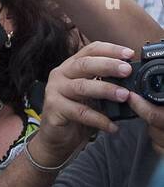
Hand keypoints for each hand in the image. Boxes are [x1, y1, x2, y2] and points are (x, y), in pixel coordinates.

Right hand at [29, 41, 135, 164]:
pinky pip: (80, 112)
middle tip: (127, 70)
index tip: (129, 54)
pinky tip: (112, 125)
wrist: (56, 137)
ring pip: (81, 87)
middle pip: (84, 65)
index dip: (110, 50)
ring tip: (124, 96)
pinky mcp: (54, 109)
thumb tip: (132, 79)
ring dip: (105, 90)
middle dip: (108, 66)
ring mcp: (54, 91)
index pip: (90, 50)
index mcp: (71, 66)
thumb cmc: (76, 111)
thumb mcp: (92, 93)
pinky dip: (99, 119)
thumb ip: (105, 82)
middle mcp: (60, 75)